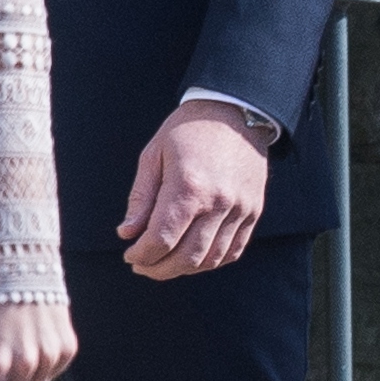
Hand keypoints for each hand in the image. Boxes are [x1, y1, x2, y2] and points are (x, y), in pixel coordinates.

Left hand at [118, 100, 268, 280]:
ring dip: (184, 269)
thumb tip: (126, 233)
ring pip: (211, 259)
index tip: (130, 256)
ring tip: (164, 263)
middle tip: (142, 266)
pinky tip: (192, 257)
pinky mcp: (253, 211)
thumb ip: (141, 197)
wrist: (236, 111)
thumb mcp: (154, 155)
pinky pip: (233, 251)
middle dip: (159, 269)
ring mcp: (240, 210)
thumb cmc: (188, 130)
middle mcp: (218, 202)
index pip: (162, 239)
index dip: (142, 255)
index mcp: (189, 187)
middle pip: (187, 257)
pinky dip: (211, 261)